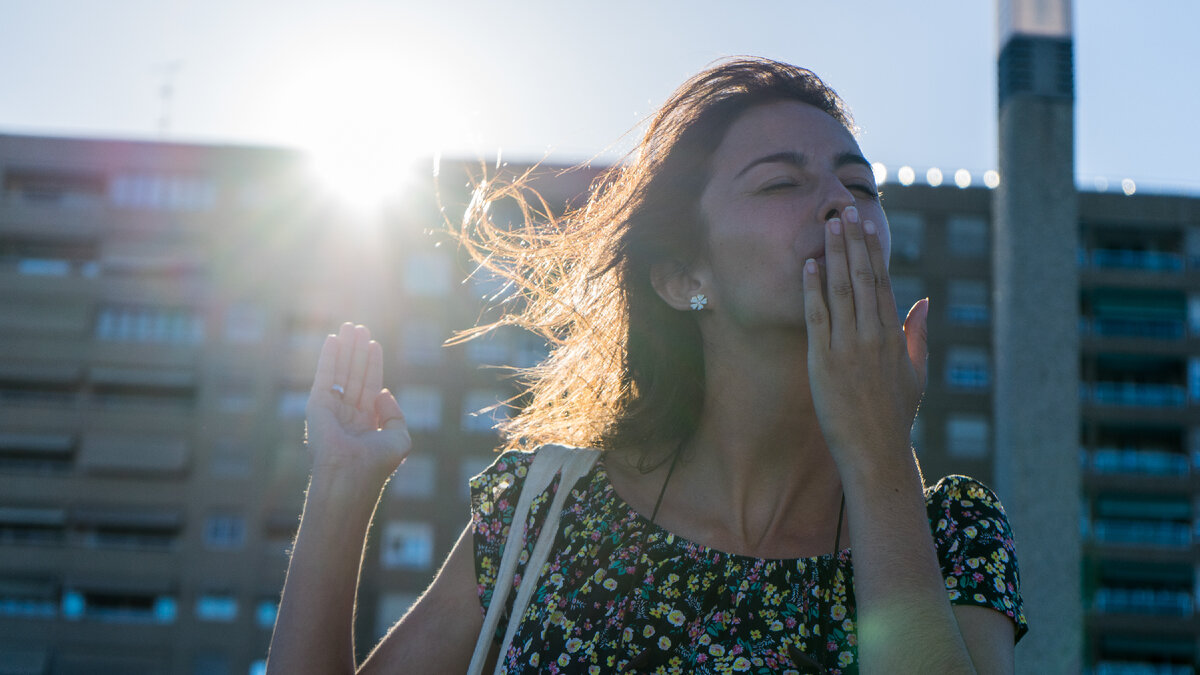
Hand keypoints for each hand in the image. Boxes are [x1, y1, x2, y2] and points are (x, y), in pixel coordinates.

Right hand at [305, 322, 410, 479]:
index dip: (372, 364)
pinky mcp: (317, 404)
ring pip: (341, 371)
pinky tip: (333, 339)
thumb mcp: (399, 438)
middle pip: (354, 374)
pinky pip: (324, 375)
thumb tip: (383, 391)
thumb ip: (395, 414)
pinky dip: (328, 356)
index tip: (374, 343)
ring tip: (349, 326)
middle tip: (358, 327)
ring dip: (345, 348)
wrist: (351, 474)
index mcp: (364, 423)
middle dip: (357, 351)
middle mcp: (346, 414)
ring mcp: (331, 409)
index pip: (369, 385)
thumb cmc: (377, 462)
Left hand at [801, 205, 928, 467]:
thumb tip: (923, 302)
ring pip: (840, 291)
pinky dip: (812, 290)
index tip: (866, 225)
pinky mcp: (824, 362)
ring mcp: (848, 347)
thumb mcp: (915, 372)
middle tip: (844, 210)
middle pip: (862, 278)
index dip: (872, 251)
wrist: (875, 449)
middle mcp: (872, 336)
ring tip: (828, 226)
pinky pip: (817, 318)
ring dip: (833, 255)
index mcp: (893, 335)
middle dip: (853, 242)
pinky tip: (808, 265)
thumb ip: (917, 334)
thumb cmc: (895, 414)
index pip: (882, 282)